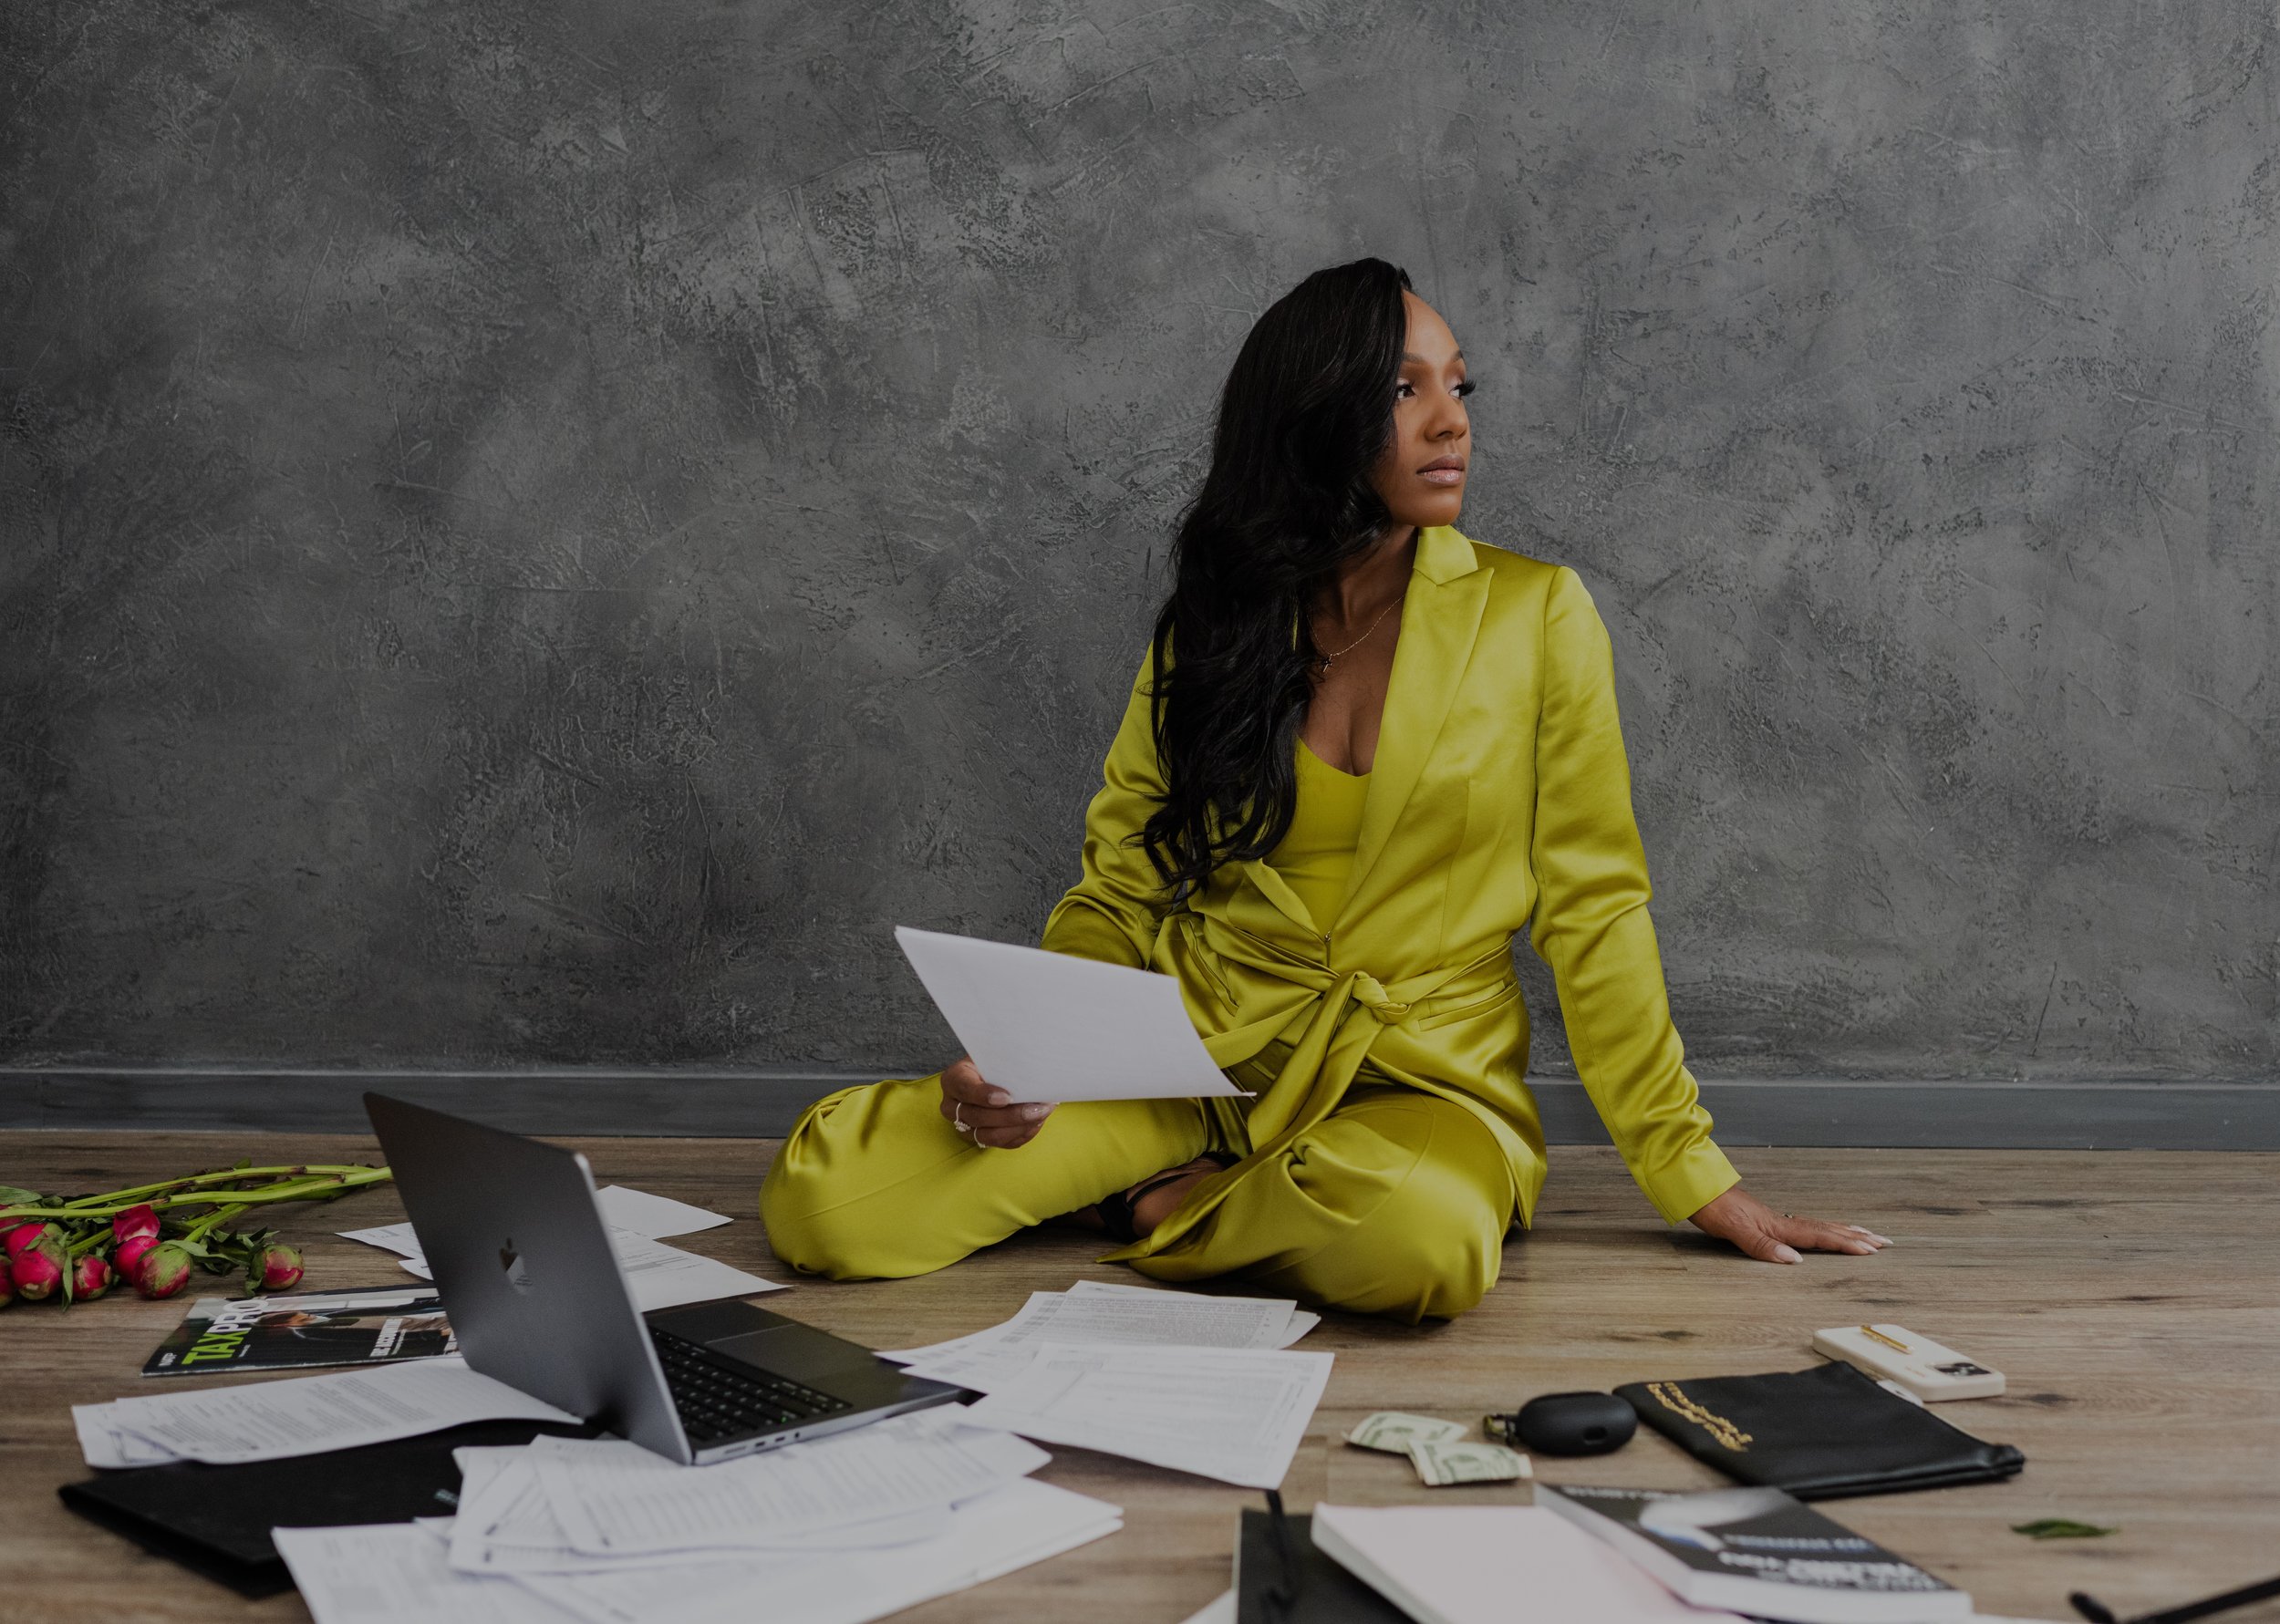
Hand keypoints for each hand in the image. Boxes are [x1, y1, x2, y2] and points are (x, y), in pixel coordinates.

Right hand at [938, 1056, 1055, 1148]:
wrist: (995, 1074)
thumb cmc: (996, 1062)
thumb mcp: (995, 1054)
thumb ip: (1005, 1059)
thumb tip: (1031, 1064)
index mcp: (953, 1079)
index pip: (964, 1088)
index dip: (984, 1095)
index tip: (1007, 1097)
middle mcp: (952, 1106)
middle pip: (978, 1117)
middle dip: (1011, 1115)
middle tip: (1038, 1108)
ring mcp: (964, 1126)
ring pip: (989, 1135)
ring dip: (1020, 1127)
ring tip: (1041, 1114)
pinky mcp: (979, 1138)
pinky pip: (1002, 1144)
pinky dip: (1022, 1134)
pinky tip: (1037, 1123)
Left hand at [1686, 1185, 1892, 1263]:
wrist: (1691, 1186)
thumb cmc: (1709, 1206)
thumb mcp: (1733, 1229)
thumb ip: (1762, 1245)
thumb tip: (1794, 1261)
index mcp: (1777, 1226)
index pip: (1818, 1236)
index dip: (1845, 1244)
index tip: (1871, 1250)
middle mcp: (1779, 1221)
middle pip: (1825, 1228)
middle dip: (1855, 1236)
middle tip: (1884, 1242)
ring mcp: (1772, 1219)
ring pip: (1817, 1225)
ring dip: (1842, 1231)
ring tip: (1865, 1235)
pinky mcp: (1763, 1219)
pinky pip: (1803, 1225)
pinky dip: (1821, 1229)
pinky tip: (1821, 1231)